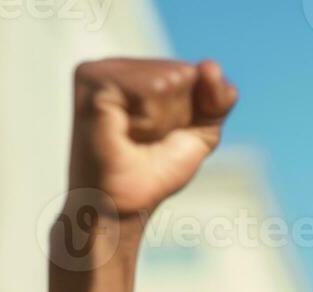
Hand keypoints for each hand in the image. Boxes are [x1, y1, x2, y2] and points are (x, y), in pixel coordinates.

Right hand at [68, 58, 237, 216]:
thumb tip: (210, 65)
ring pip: (170, 80)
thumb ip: (219, 98)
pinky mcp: (93, 79)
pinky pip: (150, 91)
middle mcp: (119, 66)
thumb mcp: (202, 132)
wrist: (125, 205)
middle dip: (177, 117)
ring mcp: (103, 70)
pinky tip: (123, 132)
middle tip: (145, 140)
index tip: (161, 137)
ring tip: (133, 138)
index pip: (195, 75)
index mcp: (140, 72)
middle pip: (184, 74)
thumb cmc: (157, 171)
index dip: (192, 114)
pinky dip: (148, 122)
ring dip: (162, 122)